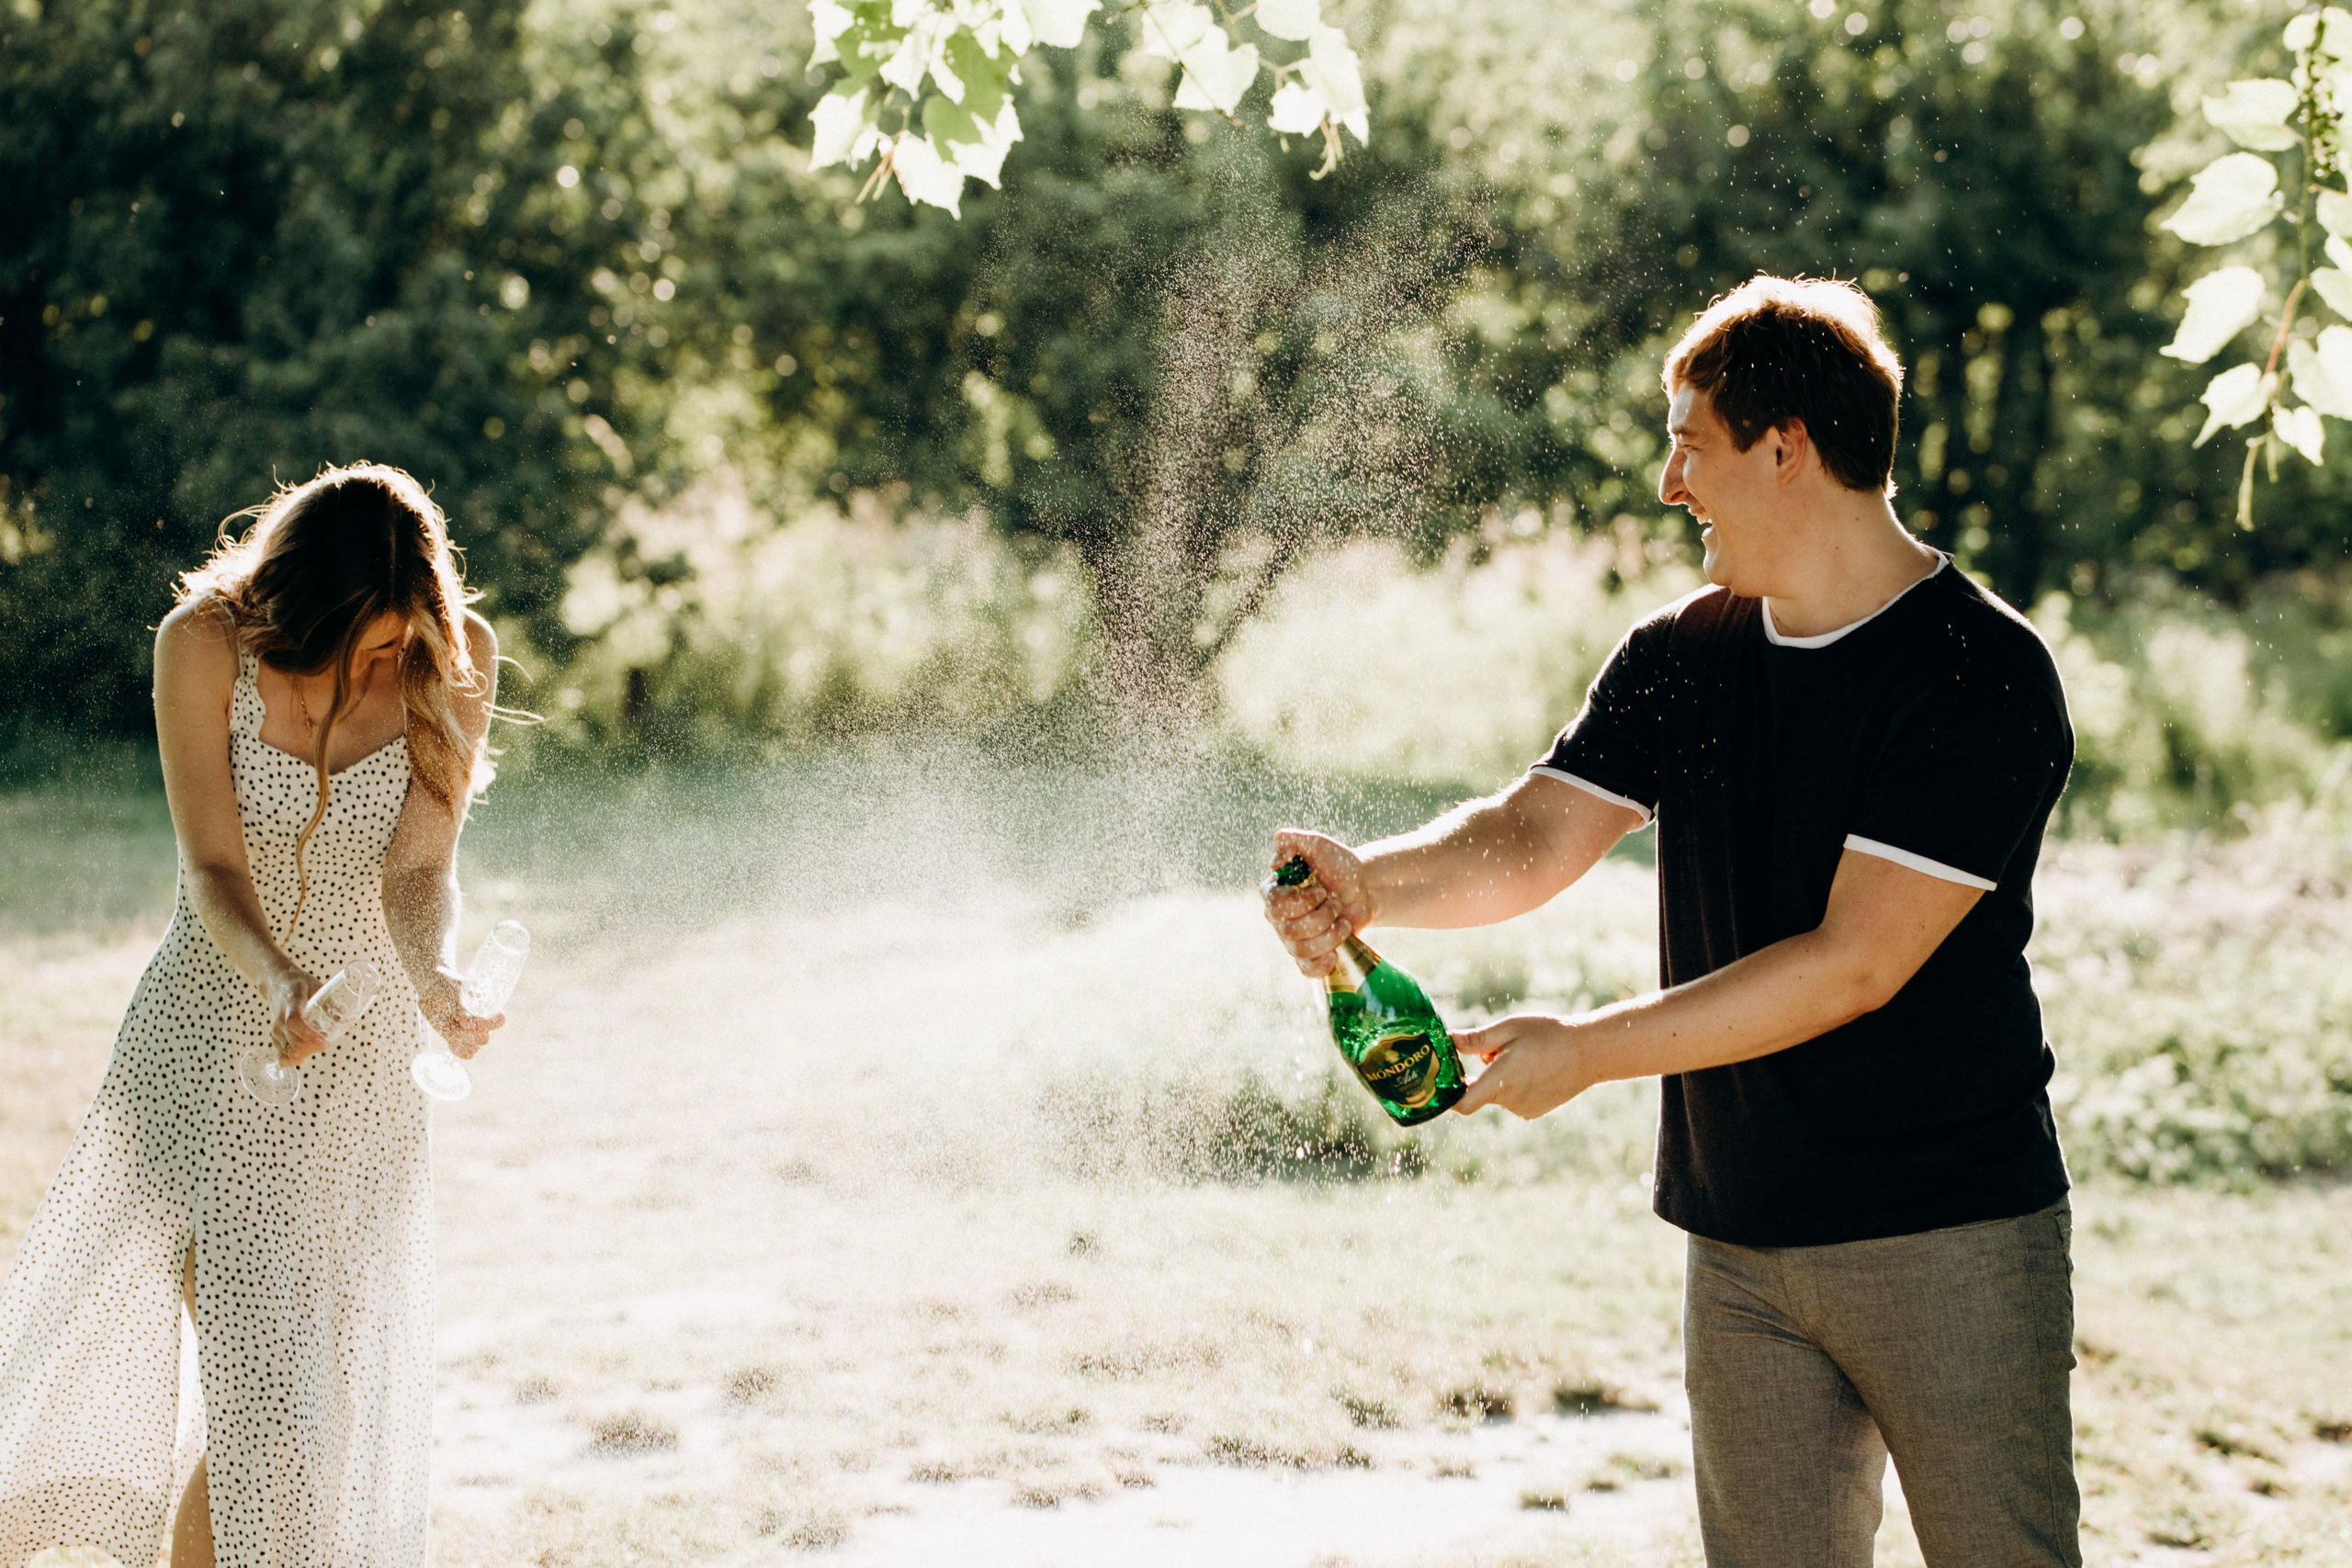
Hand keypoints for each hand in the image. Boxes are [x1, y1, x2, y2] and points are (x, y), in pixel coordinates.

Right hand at [263, 963, 330, 1067]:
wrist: (276, 983)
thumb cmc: (300, 984)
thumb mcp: (316, 987)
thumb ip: (332, 1003)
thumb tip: (350, 1023)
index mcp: (291, 1005)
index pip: (294, 1023)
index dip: (308, 1035)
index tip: (324, 1043)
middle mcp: (280, 1020)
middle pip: (294, 1043)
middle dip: (313, 1048)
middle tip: (325, 1042)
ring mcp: (276, 1030)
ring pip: (289, 1052)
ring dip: (306, 1054)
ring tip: (315, 1044)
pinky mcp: (274, 1036)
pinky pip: (282, 1056)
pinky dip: (295, 1059)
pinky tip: (305, 1054)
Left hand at [419, 973, 504, 1059]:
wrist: (432, 988)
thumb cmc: (444, 985)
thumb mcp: (450, 991)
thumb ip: (459, 1005)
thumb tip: (464, 1018)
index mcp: (486, 1006)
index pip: (499, 1020)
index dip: (485, 1024)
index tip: (463, 1020)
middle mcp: (482, 1020)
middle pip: (485, 1038)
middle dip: (468, 1034)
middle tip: (455, 1023)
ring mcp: (472, 1031)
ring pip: (475, 1047)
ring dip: (460, 1041)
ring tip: (448, 1028)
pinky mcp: (460, 1039)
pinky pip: (466, 1052)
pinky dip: (458, 1049)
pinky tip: (450, 1040)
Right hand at [1262, 829, 1377, 977]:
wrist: (1363, 887)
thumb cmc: (1338, 864)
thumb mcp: (1315, 843)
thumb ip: (1288, 840)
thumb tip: (1273, 863)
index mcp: (1274, 892)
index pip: (1274, 906)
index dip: (1301, 903)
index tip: (1322, 891)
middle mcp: (1278, 917)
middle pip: (1289, 931)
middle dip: (1321, 918)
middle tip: (1335, 903)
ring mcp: (1292, 938)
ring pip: (1301, 950)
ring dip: (1329, 937)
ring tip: (1343, 922)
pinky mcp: (1310, 954)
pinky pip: (1306, 969)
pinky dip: (1321, 965)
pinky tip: (1334, 954)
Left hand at [1451, 1013, 1597, 1119]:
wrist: (1590, 1052)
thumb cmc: (1549, 1035)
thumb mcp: (1509, 1028)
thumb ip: (1476, 1039)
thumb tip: (1448, 1041)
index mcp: (1499, 1081)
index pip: (1462, 1104)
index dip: (1447, 1096)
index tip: (1445, 1080)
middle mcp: (1509, 1101)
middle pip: (1479, 1091)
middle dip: (1481, 1072)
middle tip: (1498, 1048)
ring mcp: (1524, 1109)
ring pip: (1498, 1093)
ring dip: (1500, 1077)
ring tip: (1523, 1055)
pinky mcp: (1536, 1110)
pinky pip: (1514, 1098)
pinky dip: (1515, 1085)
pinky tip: (1534, 1067)